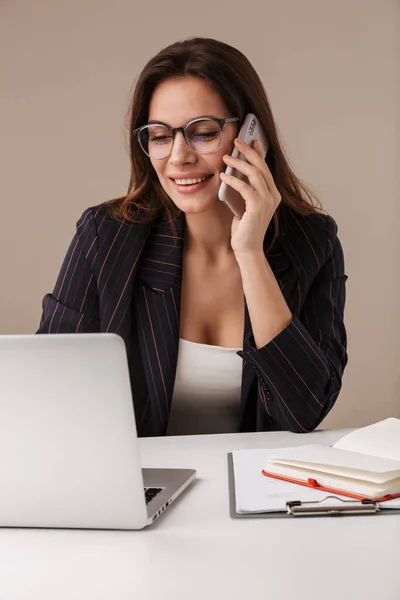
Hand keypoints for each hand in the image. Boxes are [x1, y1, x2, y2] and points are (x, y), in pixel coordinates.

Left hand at [220, 138, 280, 257]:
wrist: (247, 248)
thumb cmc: (244, 227)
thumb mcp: (245, 204)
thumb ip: (245, 190)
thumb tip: (233, 171)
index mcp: (273, 194)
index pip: (265, 168)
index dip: (258, 152)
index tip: (251, 140)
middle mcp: (273, 196)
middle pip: (261, 167)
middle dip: (248, 151)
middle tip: (237, 141)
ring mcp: (267, 201)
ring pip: (254, 174)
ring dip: (238, 163)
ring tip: (225, 157)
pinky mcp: (257, 207)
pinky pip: (245, 187)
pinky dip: (233, 180)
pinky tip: (223, 176)